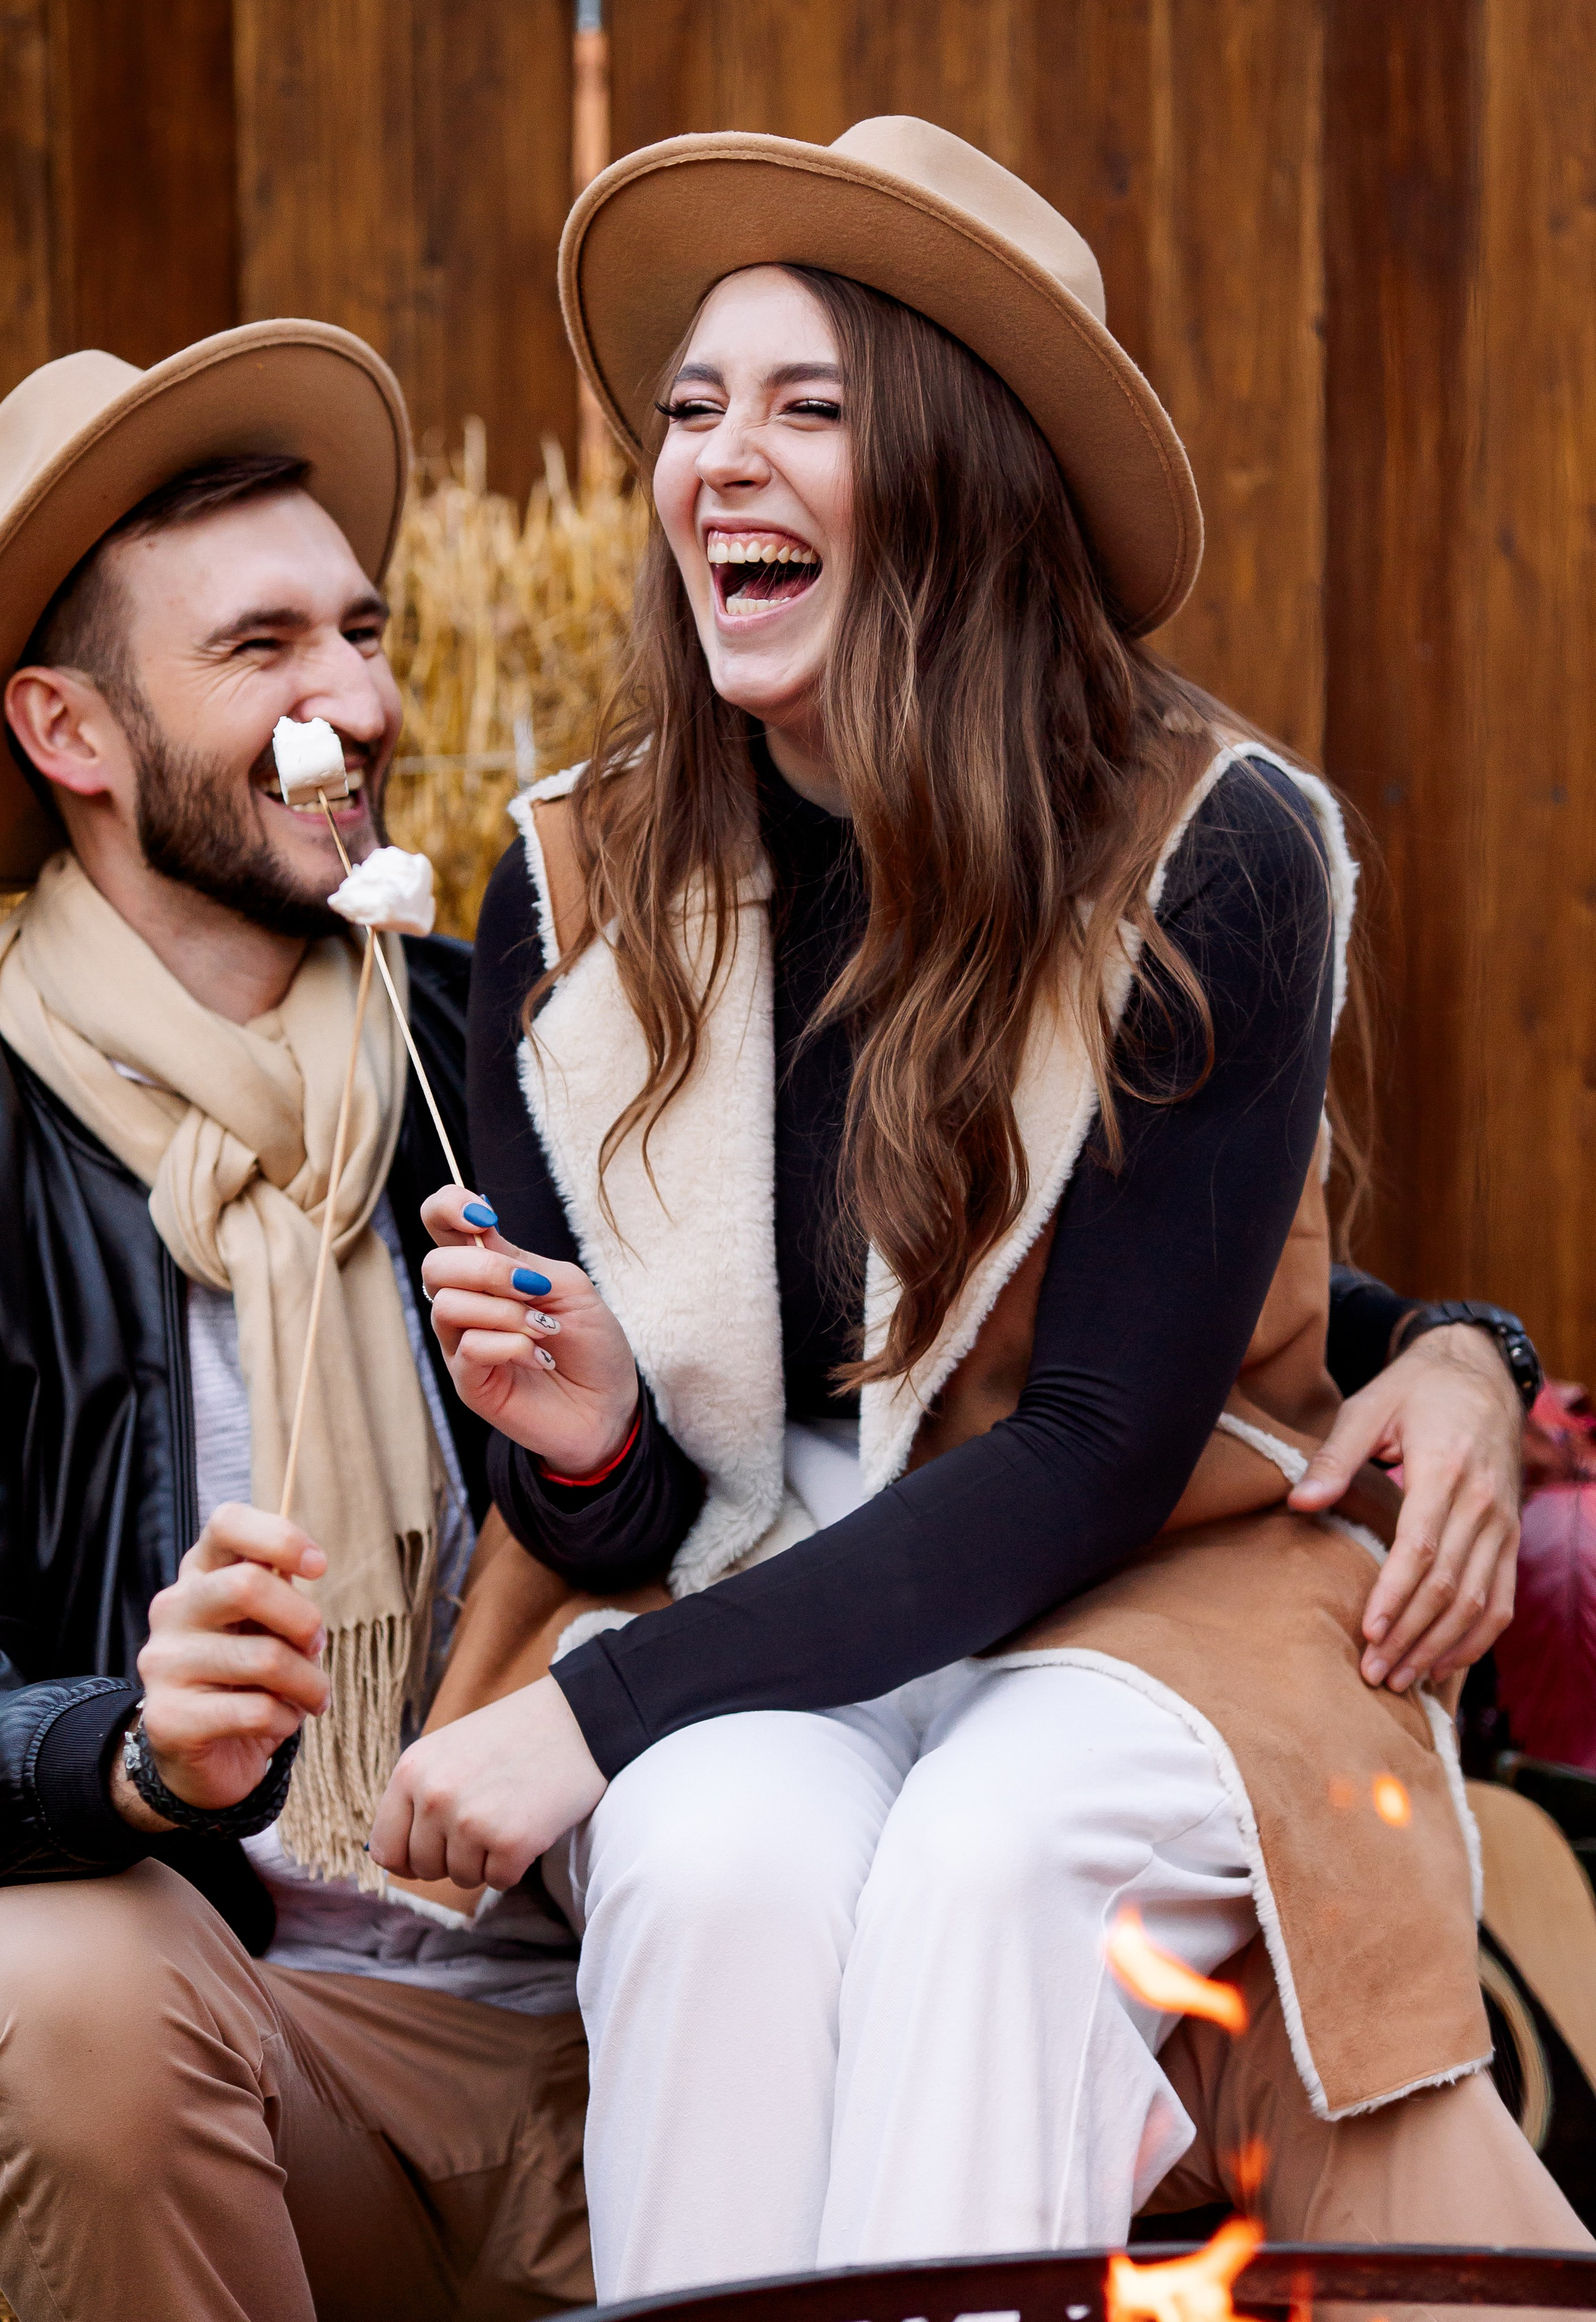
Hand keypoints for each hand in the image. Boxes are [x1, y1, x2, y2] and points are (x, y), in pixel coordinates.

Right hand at [118, 1504, 330, 1826]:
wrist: (204, 1756)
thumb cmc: (248, 1677)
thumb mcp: (266, 1624)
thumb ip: (279, 1589)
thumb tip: (304, 1562)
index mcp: (198, 1575)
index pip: (226, 1523)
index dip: (280, 1537)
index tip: (318, 1567)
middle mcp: (172, 1610)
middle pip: (248, 1585)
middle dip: (305, 1619)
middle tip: (317, 1646)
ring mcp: (163, 1664)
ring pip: (264, 1657)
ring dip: (309, 1681)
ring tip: (313, 1695)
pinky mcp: (168, 1718)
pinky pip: (255, 1710)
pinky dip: (286, 1718)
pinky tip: (280, 1721)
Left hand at [367, 1675, 606, 1890]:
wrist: (578, 1718)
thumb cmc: (512, 1735)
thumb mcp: (448, 1751)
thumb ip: (417, 1798)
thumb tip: (390, 1862)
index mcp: (411, 1770)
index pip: (386, 1849)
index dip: (409, 1859)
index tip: (433, 1851)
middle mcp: (434, 1797)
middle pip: (424, 1869)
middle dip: (452, 1857)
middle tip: (486, 1820)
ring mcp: (471, 1821)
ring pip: (462, 1878)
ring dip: (486, 1859)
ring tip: (509, 1814)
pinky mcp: (511, 1842)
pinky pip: (499, 1880)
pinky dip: (516, 1863)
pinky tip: (530, 1825)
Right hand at [421, 1185, 639, 1476]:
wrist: (610, 1404)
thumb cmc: (590, 1342)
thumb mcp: (567, 1286)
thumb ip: (521, 1259)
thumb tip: (479, 1232)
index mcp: (487, 1270)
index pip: (440, 1224)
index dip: (448, 1206)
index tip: (484, 1216)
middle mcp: (465, 1303)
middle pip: (434, 1266)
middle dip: (486, 1268)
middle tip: (533, 1288)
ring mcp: (461, 1344)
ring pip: (447, 1306)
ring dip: (506, 1312)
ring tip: (545, 1330)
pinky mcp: (468, 1382)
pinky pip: (468, 1349)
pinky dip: (511, 1345)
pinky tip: (540, 1357)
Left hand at [1289, 1324, 1520, 1692]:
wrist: (1482, 1373)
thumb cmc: (1416, 1390)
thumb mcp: (1369, 1406)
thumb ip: (1335, 1456)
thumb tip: (1299, 1501)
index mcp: (1445, 1471)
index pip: (1422, 1548)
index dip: (1395, 1596)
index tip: (1368, 1632)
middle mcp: (1482, 1504)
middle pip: (1450, 1586)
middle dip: (1411, 1636)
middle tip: (1374, 1674)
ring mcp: (1502, 1524)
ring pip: (1479, 1602)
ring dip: (1441, 1647)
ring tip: (1402, 1680)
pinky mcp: (1510, 1537)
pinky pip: (1502, 1600)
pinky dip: (1476, 1638)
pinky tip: (1443, 1663)